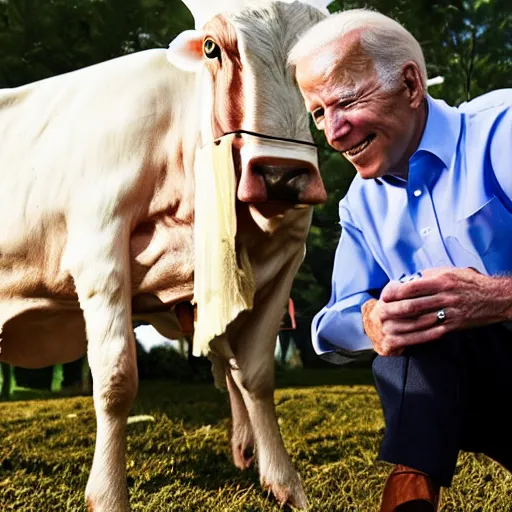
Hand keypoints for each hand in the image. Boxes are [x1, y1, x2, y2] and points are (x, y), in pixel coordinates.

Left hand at [362, 267, 511, 355]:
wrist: (496, 297)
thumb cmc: (470, 282)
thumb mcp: (450, 272)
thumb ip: (429, 275)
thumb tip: (408, 279)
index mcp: (442, 280)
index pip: (413, 287)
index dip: (396, 292)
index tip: (384, 296)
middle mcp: (445, 296)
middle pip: (414, 305)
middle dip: (395, 310)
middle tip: (381, 314)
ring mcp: (450, 312)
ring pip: (421, 320)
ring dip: (403, 325)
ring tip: (389, 327)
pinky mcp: (455, 325)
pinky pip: (433, 331)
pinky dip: (419, 335)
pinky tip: (407, 337)